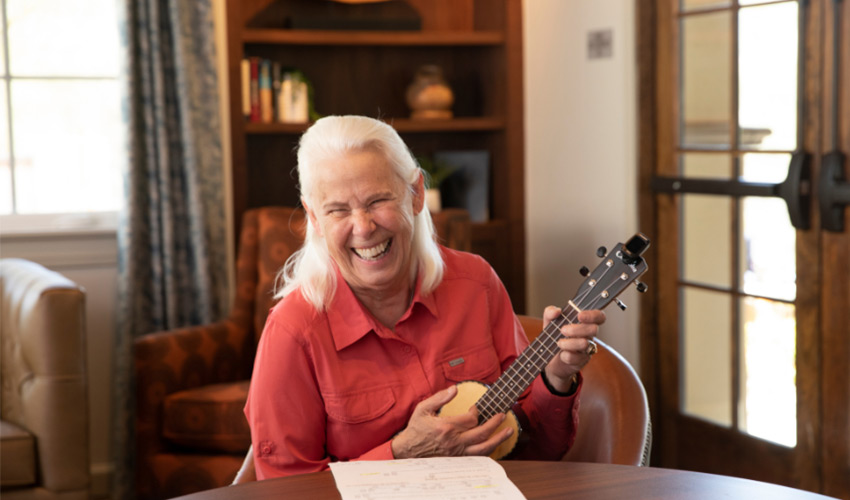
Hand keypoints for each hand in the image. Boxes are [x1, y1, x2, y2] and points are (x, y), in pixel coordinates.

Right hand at [391, 385, 512, 458]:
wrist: (409, 450)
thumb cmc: (416, 428)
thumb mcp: (423, 409)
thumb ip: (439, 398)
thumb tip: (454, 389)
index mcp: (446, 427)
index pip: (470, 419)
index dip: (477, 411)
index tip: (476, 408)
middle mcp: (454, 441)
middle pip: (481, 432)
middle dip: (495, 423)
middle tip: (502, 414)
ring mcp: (457, 452)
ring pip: (483, 447)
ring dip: (498, 439)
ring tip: (509, 431)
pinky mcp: (457, 458)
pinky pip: (477, 456)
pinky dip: (489, 450)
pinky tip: (495, 444)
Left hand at [542, 305, 605, 392]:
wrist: (549, 357)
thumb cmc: (553, 336)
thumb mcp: (549, 322)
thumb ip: (550, 312)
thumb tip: (557, 311)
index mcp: (584, 323)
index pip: (599, 316)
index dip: (592, 315)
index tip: (579, 315)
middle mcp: (589, 335)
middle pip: (594, 329)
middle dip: (577, 329)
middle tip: (562, 330)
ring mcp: (587, 349)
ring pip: (585, 344)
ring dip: (570, 343)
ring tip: (559, 343)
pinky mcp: (581, 361)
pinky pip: (577, 358)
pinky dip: (566, 356)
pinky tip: (561, 354)